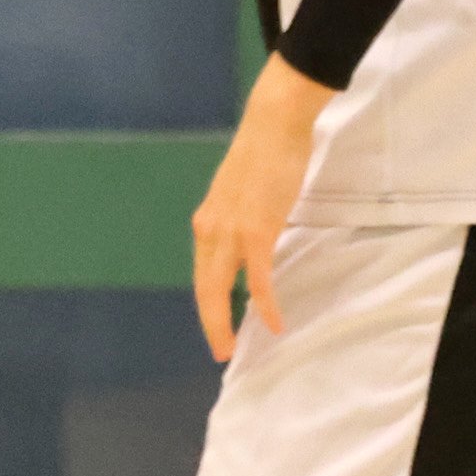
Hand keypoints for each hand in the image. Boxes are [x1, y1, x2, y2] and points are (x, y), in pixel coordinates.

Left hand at [192, 56, 332, 361]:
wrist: (273, 125)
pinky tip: (272, 323)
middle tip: (220, 350)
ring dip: (227, 322)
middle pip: (205, 288)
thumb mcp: (242, 195)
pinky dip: (265, 303)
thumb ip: (240, 219)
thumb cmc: (264, 153)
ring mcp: (232, 232)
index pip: (202, 272)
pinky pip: (259, 278)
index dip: (207, 303)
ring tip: (234, 346)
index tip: (215, 325)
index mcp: (206, 222)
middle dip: (210, 323)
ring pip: (221, 288)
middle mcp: (211, 230)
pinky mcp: (257, 231)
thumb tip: (250, 237)